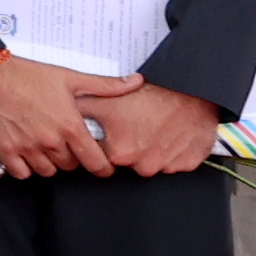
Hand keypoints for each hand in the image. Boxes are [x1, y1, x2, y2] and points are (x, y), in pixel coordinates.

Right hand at [0, 51, 107, 184]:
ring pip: (47, 172)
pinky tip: (26, 153)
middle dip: (72, 159)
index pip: (95, 161)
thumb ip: (104, 85)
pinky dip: (26, 167)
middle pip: (70, 167)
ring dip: (49, 163)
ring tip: (46, 148)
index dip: (102, 167)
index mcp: (69, 125)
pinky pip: (22, 173)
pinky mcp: (4, 150)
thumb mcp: (68, 77)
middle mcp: (50, 141)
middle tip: (67, 147)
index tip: (101, 166)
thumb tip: (135, 82)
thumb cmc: (26, 74)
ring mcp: (26, 148)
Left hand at [66, 74, 220, 177]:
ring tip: (155, 127)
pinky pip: (176, 161)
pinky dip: (173, 150)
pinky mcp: (189, 163)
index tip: (114, 132)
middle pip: (129, 161)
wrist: (192, 89)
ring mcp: (168, 167)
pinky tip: (171, 133)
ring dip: (152, 149)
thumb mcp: (107, 101)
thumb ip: (81, 113)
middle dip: (130, 146)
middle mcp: (143, 166)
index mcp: (120, 153)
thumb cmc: (151, 95)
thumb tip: (63, 118)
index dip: (107, 143)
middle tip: (136, 125)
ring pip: (152, 162)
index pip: (104, 158)